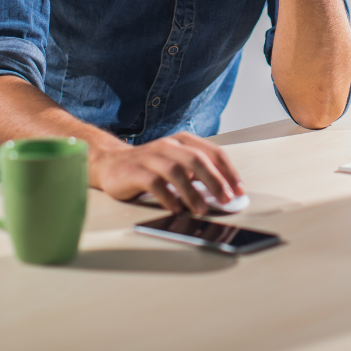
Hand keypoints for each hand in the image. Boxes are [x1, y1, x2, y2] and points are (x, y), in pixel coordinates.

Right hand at [91, 132, 243, 214]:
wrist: (111, 164)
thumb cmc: (150, 167)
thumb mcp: (177, 164)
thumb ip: (197, 175)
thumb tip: (223, 193)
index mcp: (183, 141)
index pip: (213, 152)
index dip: (228, 171)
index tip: (239, 190)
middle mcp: (169, 145)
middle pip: (197, 160)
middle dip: (215, 180)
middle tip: (226, 199)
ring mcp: (151, 157)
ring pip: (177, 171)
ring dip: (192, 192)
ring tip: (202, 209)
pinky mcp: (135, 171)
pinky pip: (155, 184)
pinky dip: (168, 197)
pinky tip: (176, 209)